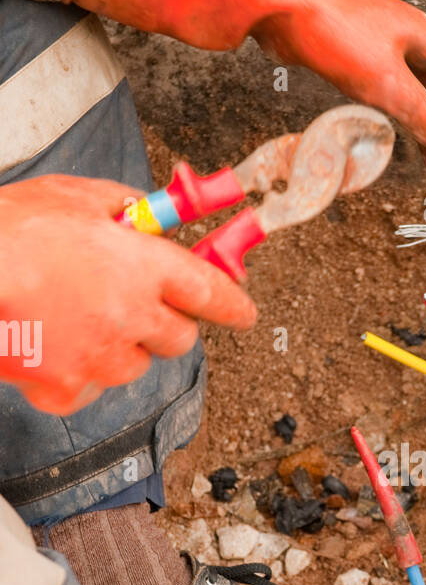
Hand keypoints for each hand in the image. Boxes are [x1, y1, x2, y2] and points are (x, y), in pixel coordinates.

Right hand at [0, 176, 256, 414]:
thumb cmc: (9, 230)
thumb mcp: (75, 196)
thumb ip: (126, 209)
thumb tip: (152, 219)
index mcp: (141, 266)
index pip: (210, 291)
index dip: (233, 304)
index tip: (244, 312)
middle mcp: (130, 316)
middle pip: (180, 338)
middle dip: (166, 323)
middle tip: (133, 305)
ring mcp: (100, 358)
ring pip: (135, 365)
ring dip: (118, 347)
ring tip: (73, 318)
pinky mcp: (68, 389)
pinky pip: (91, 388)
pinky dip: (78, 372)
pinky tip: (51, 343)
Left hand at [256, 0, 425, 182]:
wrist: (283, 2)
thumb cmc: (335, 30)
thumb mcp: (386, 80)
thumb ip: (420, 112)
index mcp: (424, 37)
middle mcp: (408, 40)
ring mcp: (381, 48)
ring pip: (416, 95)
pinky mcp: (355, 58)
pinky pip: (389, 94)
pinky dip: (401, 119)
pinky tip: (398, 135)